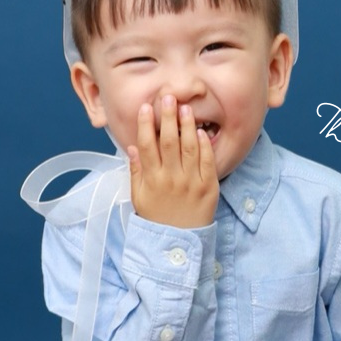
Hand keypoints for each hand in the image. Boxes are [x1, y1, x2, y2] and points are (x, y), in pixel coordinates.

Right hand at [127, 96, 218, 227]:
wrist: (177, 243)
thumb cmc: (156, 218)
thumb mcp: (139, 197)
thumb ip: (136, 171)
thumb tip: (132, 147)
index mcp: (152, 180)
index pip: (147, 146)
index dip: (146, 125)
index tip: (145, 107)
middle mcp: (171, 178)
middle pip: (168, 142)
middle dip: (167, 118)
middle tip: (168, 97)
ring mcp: (191, 182)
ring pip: (188, 148)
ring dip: (186, 126)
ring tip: (185, 108)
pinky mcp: (208, 187)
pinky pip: (207, 162)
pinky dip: (204, 145)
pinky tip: (201, 131)